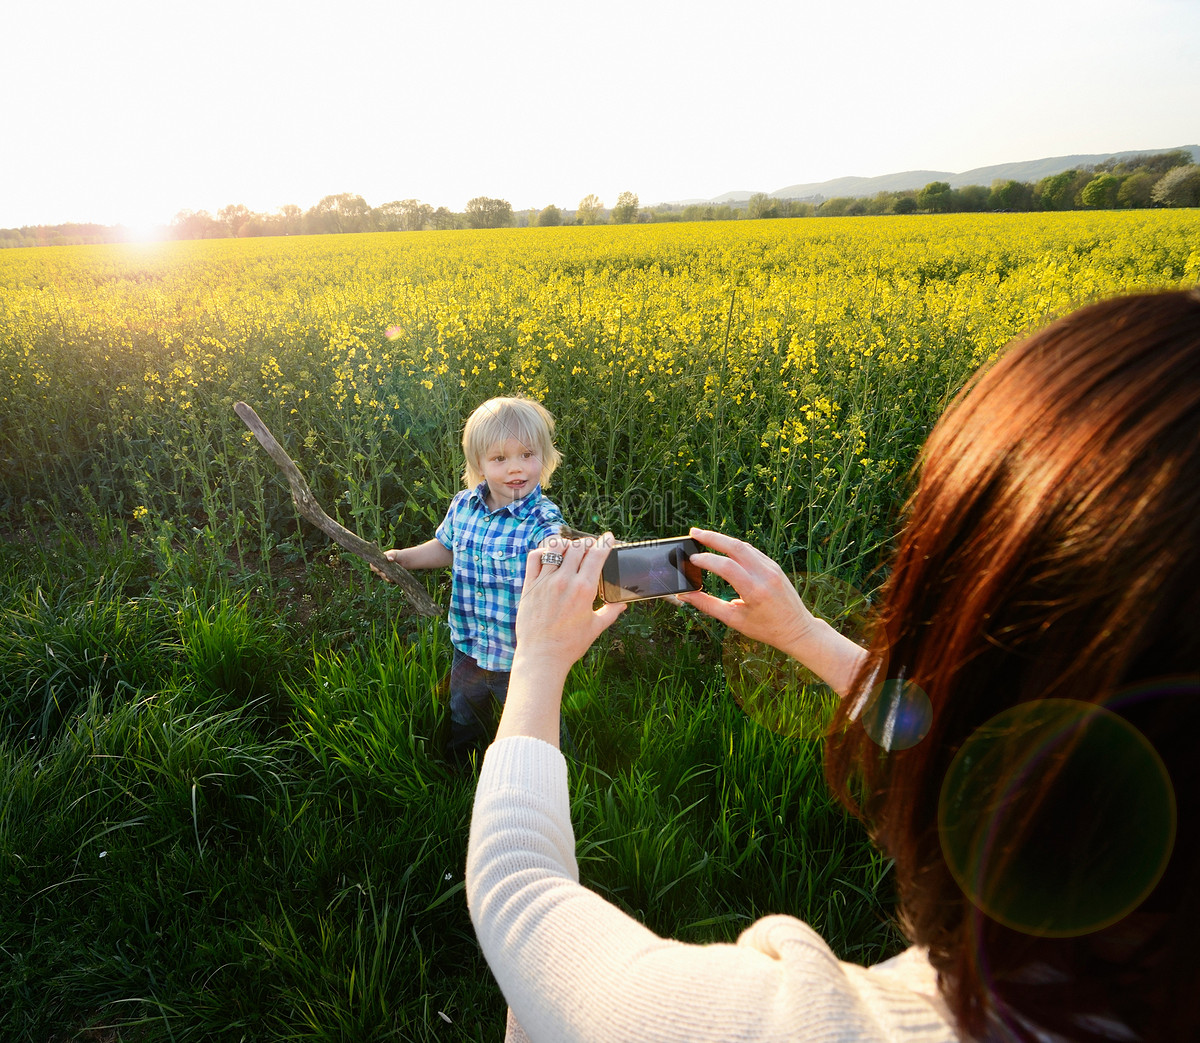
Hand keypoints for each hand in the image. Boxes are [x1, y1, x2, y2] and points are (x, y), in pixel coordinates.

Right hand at [370, 548, 403, 581]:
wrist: (406, 560)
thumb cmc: (398, 554)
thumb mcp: (394, 553)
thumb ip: (391, 555)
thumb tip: (390, 559)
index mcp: (379, 560)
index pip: (373, 564)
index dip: (373, 567)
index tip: (377, 569)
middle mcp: (381, 566)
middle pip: (377, 571)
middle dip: (380, 573)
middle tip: (384, 574)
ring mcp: (385, 571)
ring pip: (382, 576)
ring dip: (384, 578)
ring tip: (388, 579)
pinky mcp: (390, 575)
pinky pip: (388, 578)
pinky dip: (389, 580)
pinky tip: (391, 580)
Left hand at [514, 535, 626, 677]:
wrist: (542, 656)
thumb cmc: (569, 644)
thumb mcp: (595, 628)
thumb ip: (610, 612)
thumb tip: (622, 604)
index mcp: (584, 589)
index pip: (597, 555)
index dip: (605, 542)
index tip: (608, 537)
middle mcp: (565, 580)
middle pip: (578, 547)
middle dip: (587, 544)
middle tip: (590, 547)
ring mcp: (545, 581)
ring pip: (556, 547)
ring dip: (566, 544)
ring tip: (569, 549)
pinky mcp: (530, 585)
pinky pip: (535, 557)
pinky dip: (543, 551)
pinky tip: (549, 556)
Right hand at [678, 527, 867, 696]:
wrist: (797, 629)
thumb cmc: (765, 629)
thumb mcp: (734, 620)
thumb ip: (708, 605)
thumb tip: (685, 595)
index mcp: (755, 591)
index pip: (727, 567)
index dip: (707, 560)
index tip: (691, 559)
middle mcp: (765, 575)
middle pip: (736, 547)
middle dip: (712, 537)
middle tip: (693, 533)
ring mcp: (772, 568)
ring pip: (744, 546)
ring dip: (723, 539)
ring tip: (703, 537)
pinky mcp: (774, 566)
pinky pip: (752, 551)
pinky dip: (735, 546)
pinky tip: (722, 546)